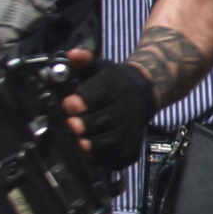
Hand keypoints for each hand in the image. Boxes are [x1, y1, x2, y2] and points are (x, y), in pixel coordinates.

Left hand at [60, 52, 155, 170]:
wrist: (144, 92)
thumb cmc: (114, 82)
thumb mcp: (98, 67)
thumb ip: (83, 60)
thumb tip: (72, 54)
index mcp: (114, 86)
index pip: (98, 94)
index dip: (82, 100)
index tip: (69, 103)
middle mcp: (125, 107)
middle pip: (106, 119)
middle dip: (86, 124)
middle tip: (71, 125)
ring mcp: (131, 128)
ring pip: (113, 140)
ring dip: (94, 144)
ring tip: (79, 143)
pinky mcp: (131, 146)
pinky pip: (118, 157)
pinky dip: (104, 159)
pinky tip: (91, 154)